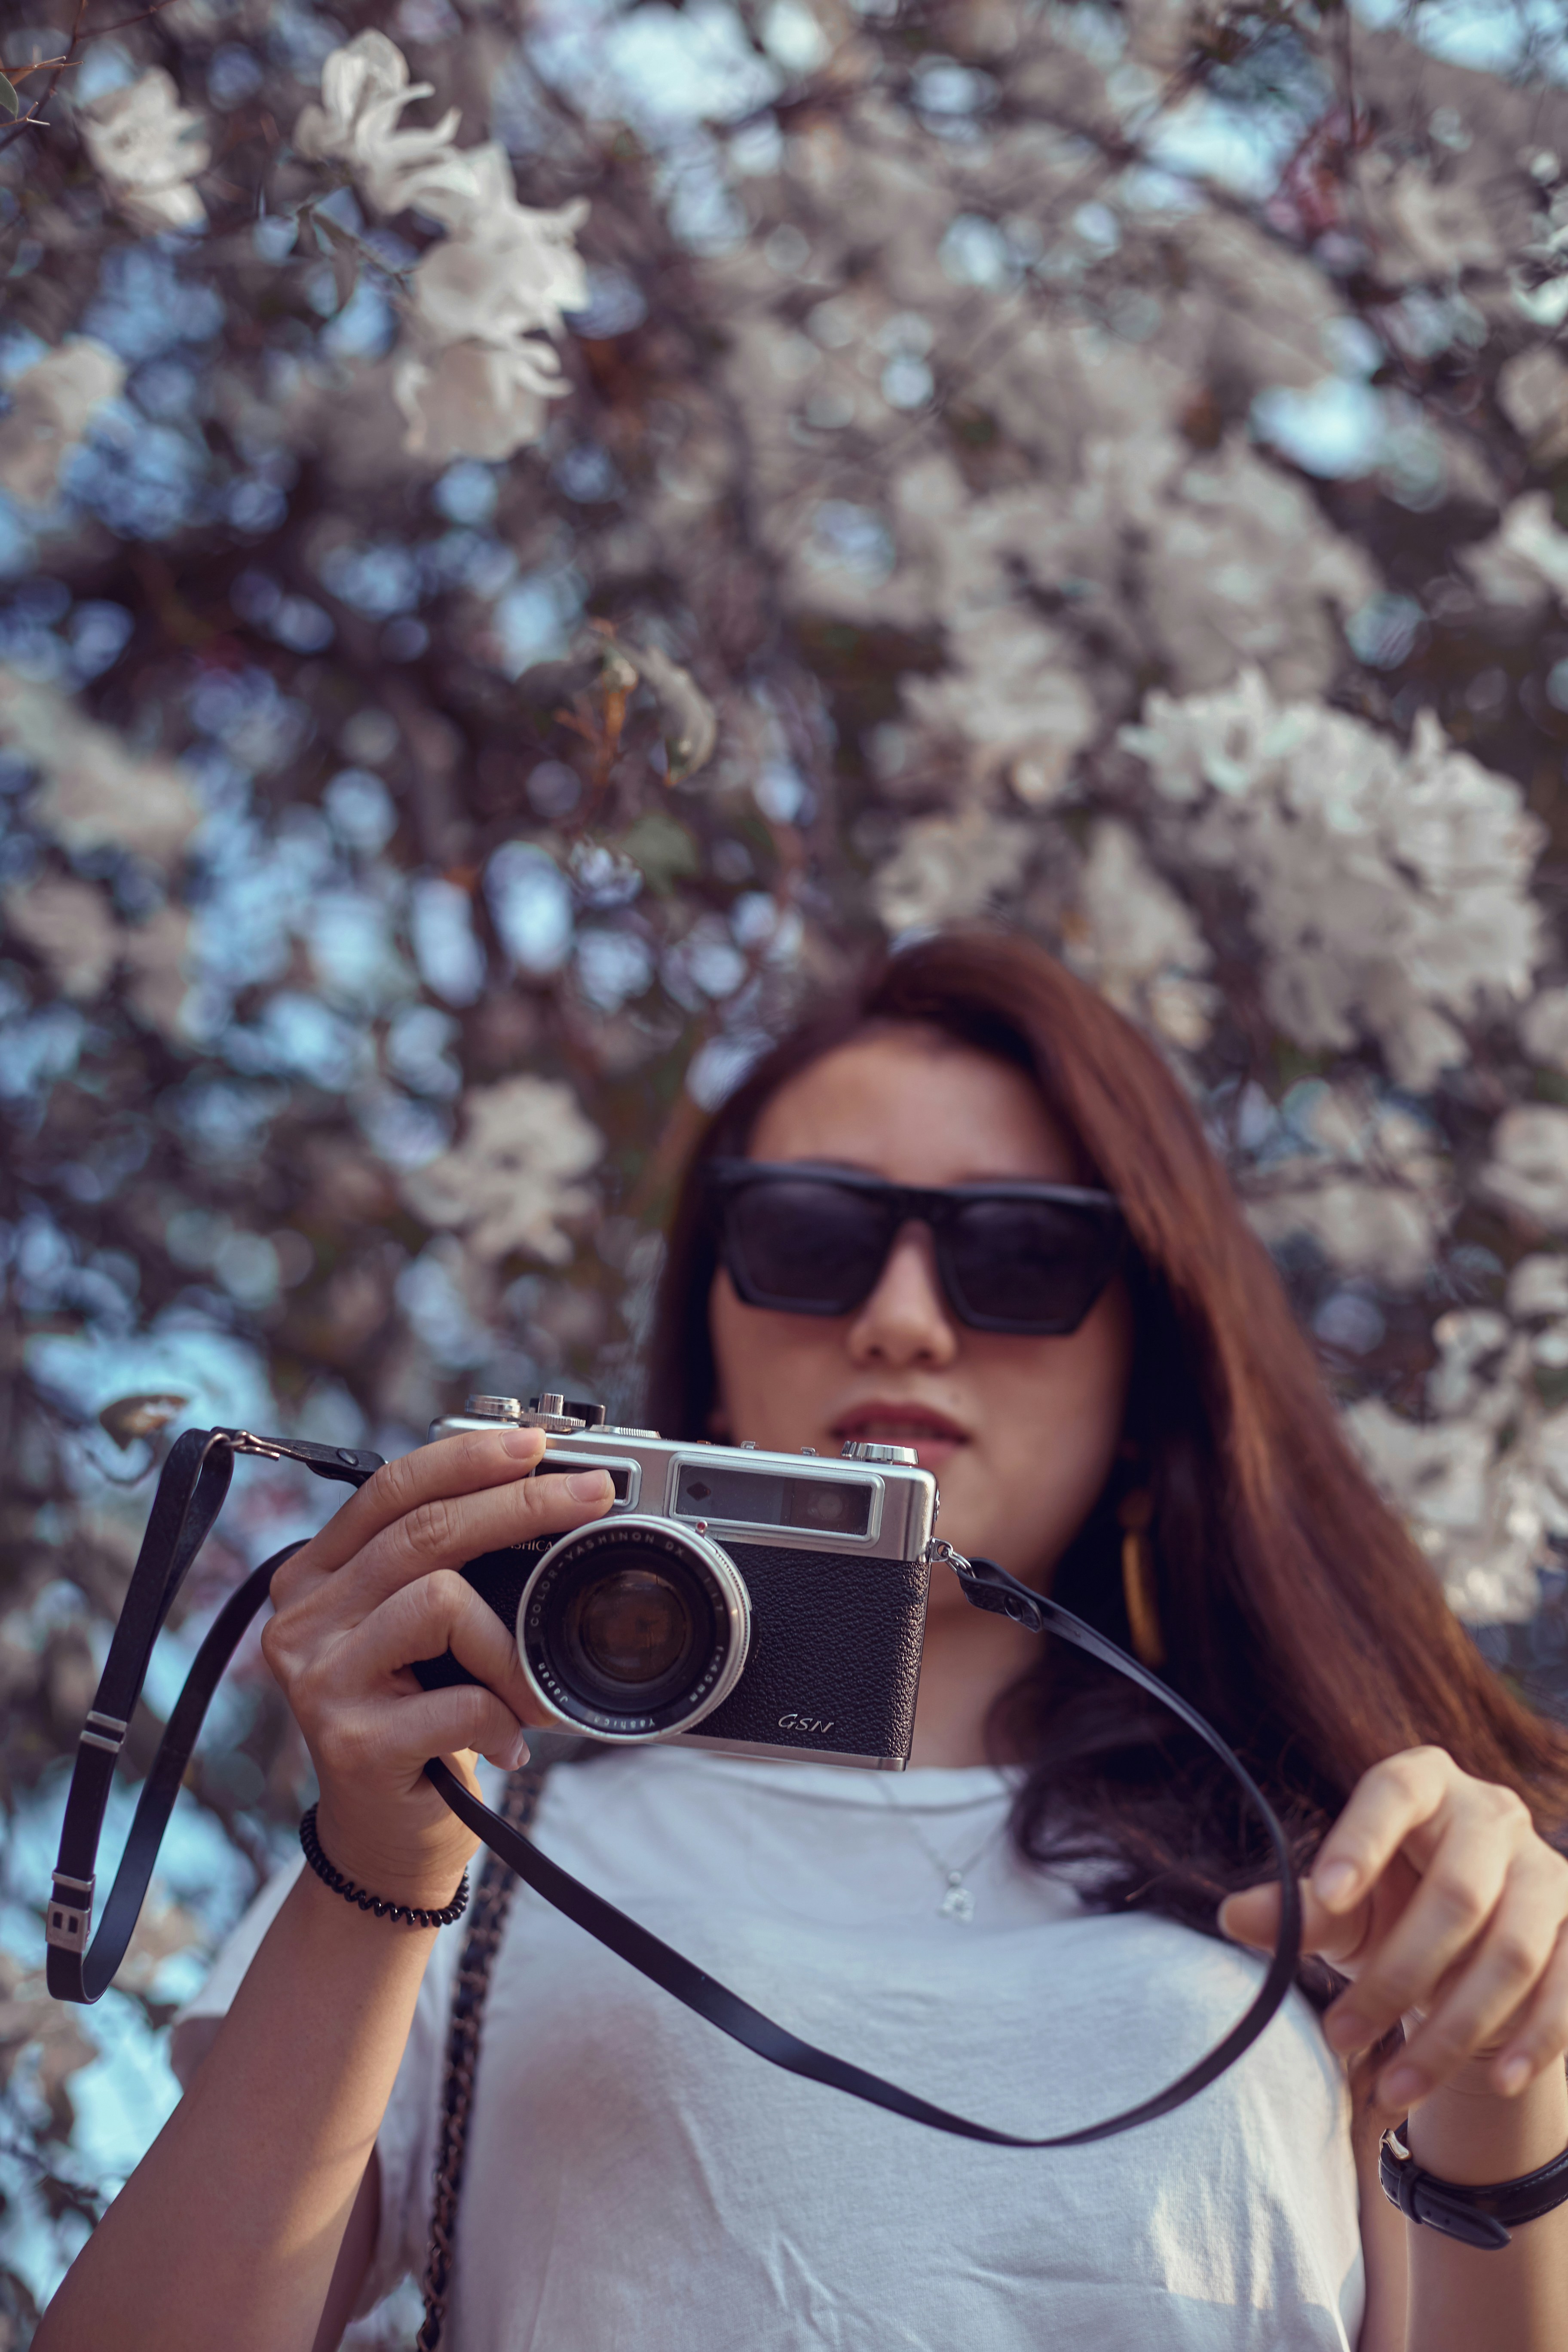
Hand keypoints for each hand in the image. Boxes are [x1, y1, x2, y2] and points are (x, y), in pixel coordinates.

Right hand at [262, 1425, 612, 1909]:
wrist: (384, 1837)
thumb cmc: (416, 1721)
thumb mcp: (419, 1633)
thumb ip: (443, 1568)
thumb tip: (541, 1494)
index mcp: (317, 1576)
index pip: (390, 1489)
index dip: (466, 1457)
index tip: (536, 1443)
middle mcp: (303, 1618)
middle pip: (423, 1531)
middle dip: (519, 1504)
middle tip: (589, 1495)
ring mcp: (320, 1678)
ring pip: (439, 1600)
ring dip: (508, 1646)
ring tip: (522, 1687)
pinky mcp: (350, 1741)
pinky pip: (458, 1699)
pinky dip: (502, 1717)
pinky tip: (506, 1742)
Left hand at [1220, 1745, 1567, 2114]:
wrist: (1470, 1942)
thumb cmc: (1391, 1907)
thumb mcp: (1344, 1906)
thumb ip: (1297, 1910)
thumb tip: (1234, 1918)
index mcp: (1424, 1783)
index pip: (1392, 1793)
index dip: (1361, 1840)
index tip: (1327, 1893)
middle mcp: (1492, 1814)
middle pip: (1456, 1894)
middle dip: (1397, 1976)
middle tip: (1339, 2033)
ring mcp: (1545, 1872)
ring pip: (1510, 1953)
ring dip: (1452, 2028)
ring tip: (1395, 2084)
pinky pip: (1565, 1989)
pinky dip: (1533, 2040)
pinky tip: (1496, 2078)